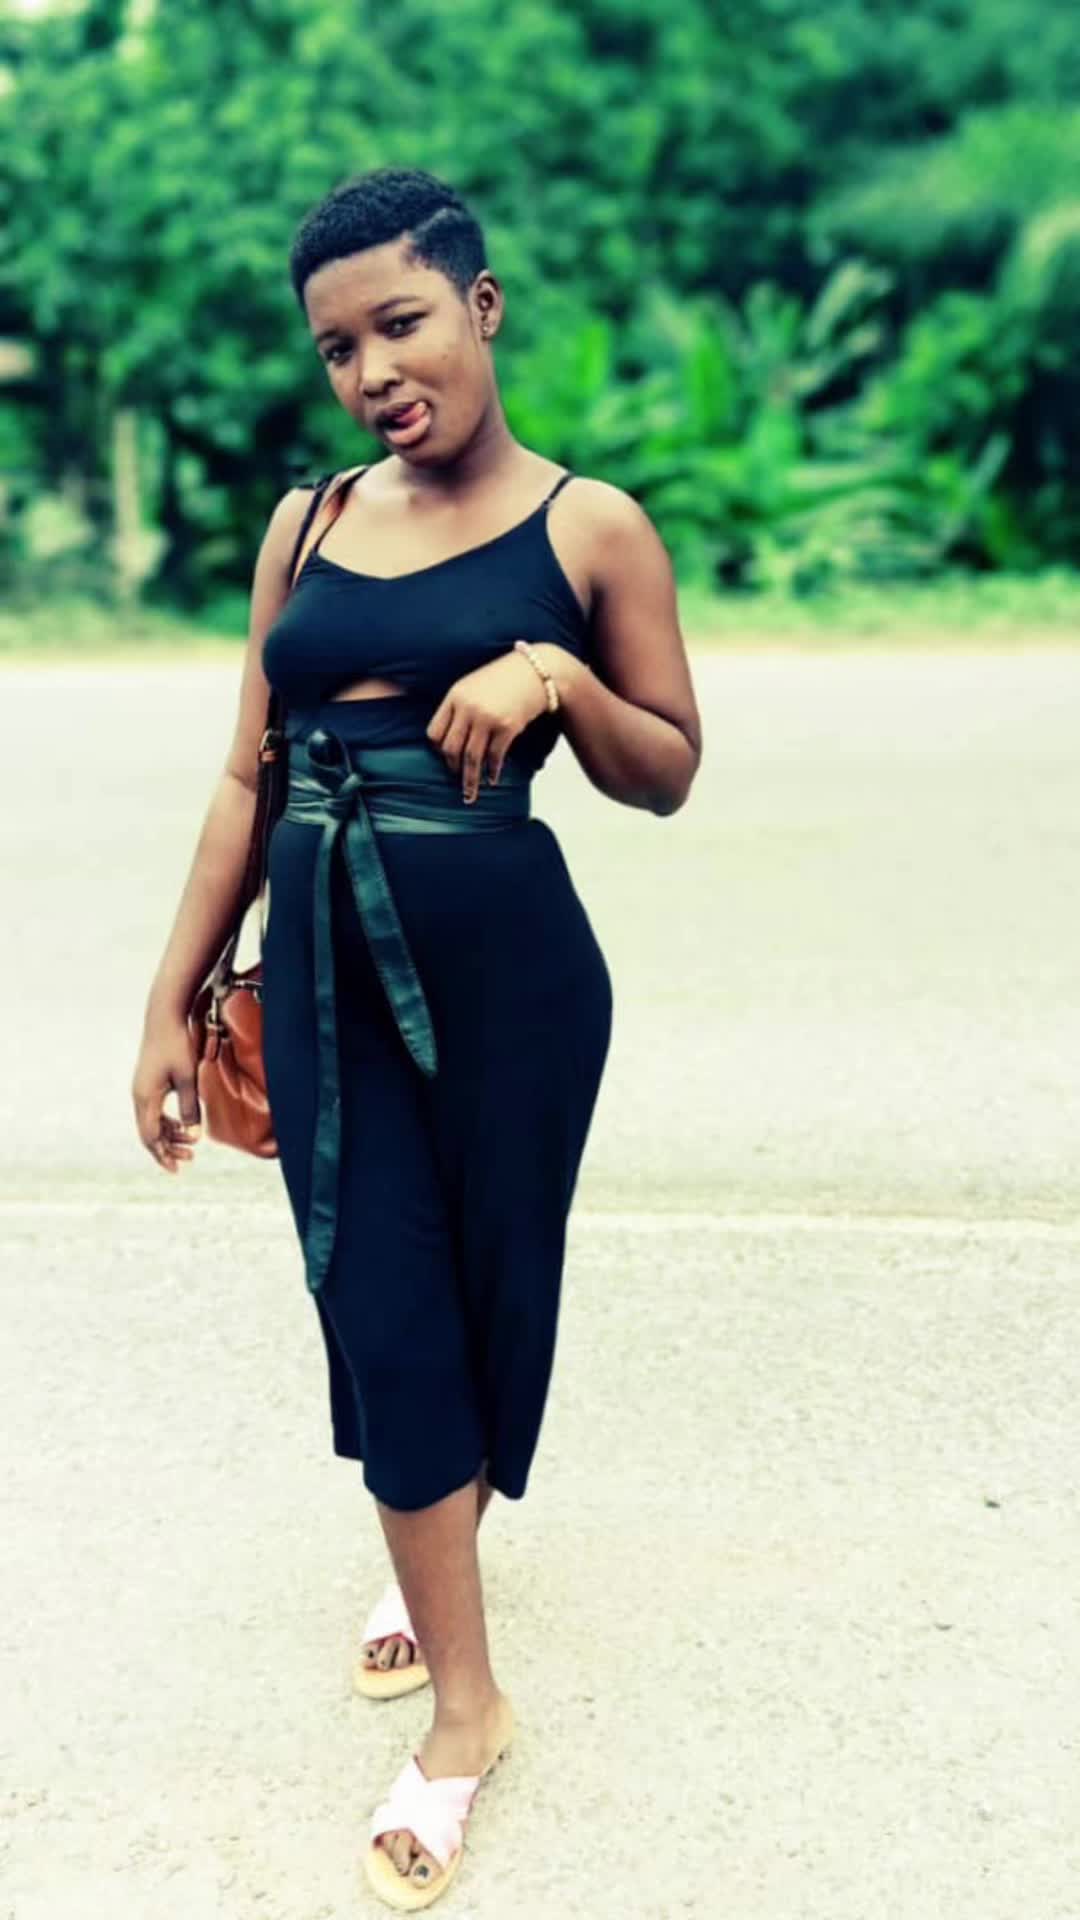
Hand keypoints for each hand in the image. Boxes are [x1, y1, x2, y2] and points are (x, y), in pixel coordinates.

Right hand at [131, 1013, 202, 1173]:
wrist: (164, 1017)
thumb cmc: (177, 1045)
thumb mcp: (188, 1078)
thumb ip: (190, 1107)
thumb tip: (193, 1135)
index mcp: (145, 1097)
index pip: (150, 1136)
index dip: (163, 1154)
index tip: (177, 1169)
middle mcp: (139, 1096)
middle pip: (149, 1133)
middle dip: (168, 1148)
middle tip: (189, 1159)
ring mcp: (142, 1089)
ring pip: (152, 1122)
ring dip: (170, 1135)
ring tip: (192, 1143)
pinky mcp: (148, 1082)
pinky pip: (154, 1111)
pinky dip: (168, 1121)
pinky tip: (184, 1125)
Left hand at [426, 648, 550, 801]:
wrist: (535, 672)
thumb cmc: (503, 680)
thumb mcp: (472, 685)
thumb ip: (458, 707)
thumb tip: (449, 740)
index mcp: (455, 696)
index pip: (434, 732)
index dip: (437, 749)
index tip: (444, 757)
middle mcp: (468, 707)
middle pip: (450, 748)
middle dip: (452, 767)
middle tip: (457, 777)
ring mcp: (487, 718)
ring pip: (471, 758)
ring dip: (469, 780)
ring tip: (469, 795)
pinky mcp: (507, 727)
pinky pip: (494, 757)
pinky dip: (492, 771)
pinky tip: (493, 779)